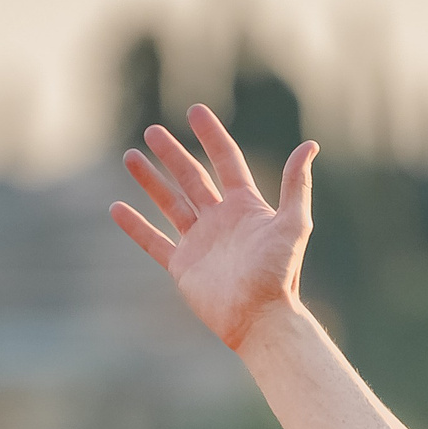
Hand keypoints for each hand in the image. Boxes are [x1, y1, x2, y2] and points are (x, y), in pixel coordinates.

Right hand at [112, 105, 315, 352]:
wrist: (260, 318)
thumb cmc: (280, 273)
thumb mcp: (293, 224)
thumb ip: (297, 185)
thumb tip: (310, 145)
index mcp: (245, 206)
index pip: (226, 160)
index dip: (211, 135)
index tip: (195, 111)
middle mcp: (220, 220)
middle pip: (192, 177)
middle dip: (172, 154)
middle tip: (152, 131)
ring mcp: (199, 242)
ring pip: (169, 203)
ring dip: (150, 181)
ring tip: (130, 156)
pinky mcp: (183, 266)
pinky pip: (154, 241)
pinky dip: (135, 226)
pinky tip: (116, 208)